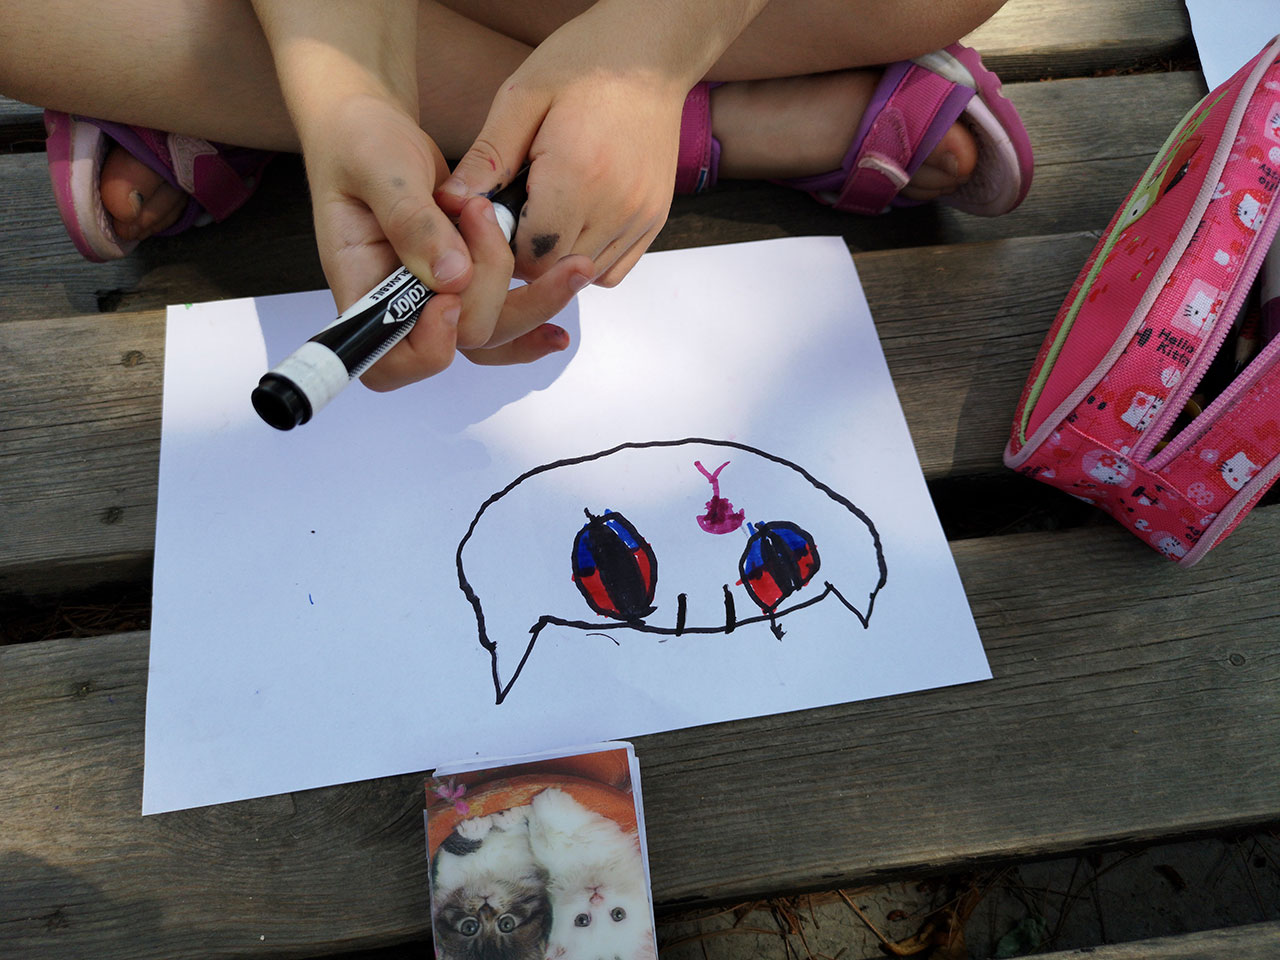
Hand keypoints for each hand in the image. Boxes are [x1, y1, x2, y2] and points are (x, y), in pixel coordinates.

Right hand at [250, 0, 592, 389]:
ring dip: (533, 304)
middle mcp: (400, 308)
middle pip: (460, 341)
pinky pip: (503, 320)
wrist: (372, 128)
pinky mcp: (466, 285)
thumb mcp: (379, 170)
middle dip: (488, 287)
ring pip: (492, 334)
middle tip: (480, 213)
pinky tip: (566, 302)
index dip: (427, 347)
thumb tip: (452, 280)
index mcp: (363, 291)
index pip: (389, 365)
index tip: (447, 298)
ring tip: (564, 261)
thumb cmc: (359, 144)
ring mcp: (435, 300)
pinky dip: (537, 312)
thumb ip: (411, 222)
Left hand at [435, 5, 693, 287]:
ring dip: (556, 260)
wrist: (651, 54)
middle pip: (556, 272)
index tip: (494, 218)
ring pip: (583, 277)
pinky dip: (587, 261)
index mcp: (577, 175)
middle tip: (514, 215)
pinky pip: (613, 271)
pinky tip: (572, 225)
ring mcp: (640, 217)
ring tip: (543, 216)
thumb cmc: (583, 65)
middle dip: (526, 256)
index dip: (503, 248)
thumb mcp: (522, 98)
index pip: (531, 256)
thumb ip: (487, 158)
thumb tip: (449, 204)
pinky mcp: (654, 220)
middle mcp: (616, 206)